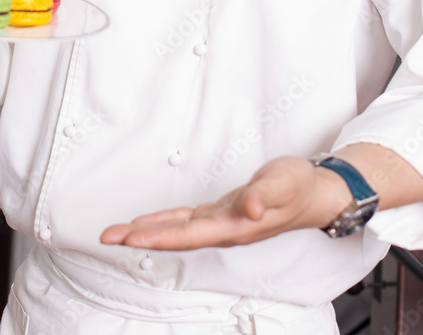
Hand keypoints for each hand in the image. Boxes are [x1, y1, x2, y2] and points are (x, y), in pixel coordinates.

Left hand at [100, 157, 349, 249]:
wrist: (316, 194)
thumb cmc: (300, 187)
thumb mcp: (283, 184)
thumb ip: (266, 195)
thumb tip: (251, 206)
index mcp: (235, 226)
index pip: (187, 235)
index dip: (157, 237)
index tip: (129, 239)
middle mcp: (224, 230)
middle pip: (174, 237)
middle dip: (140, 237)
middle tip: (107, 237)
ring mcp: (222, 224)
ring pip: (177, 230)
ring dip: (147, 232)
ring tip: (119, 233)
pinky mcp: (223, 214)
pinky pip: (186, 221)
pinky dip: (165, 222)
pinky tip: (151, 223)